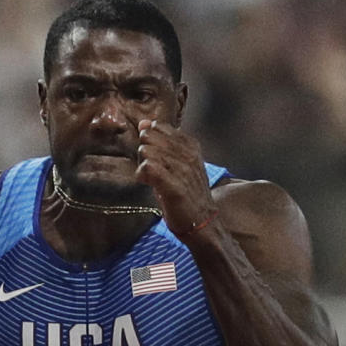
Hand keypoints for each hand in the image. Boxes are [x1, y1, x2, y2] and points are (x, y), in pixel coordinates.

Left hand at [136, 121, 217, 241]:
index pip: (159, 127)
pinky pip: (149, 168)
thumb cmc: (188, 194)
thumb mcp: (179, 163)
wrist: (203, 222)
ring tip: (150, 178)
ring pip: (147, 151)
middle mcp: (187, 154)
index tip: (153, 156)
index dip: (149, 140)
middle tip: (149, 168)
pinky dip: (142, 174)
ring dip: (142, 165)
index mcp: (190, 145)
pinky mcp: (174, 186)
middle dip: (143, 151)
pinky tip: (146, 183)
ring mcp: (182, 169)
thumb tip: (144, 123)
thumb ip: (162, 144)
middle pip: (150, 137)